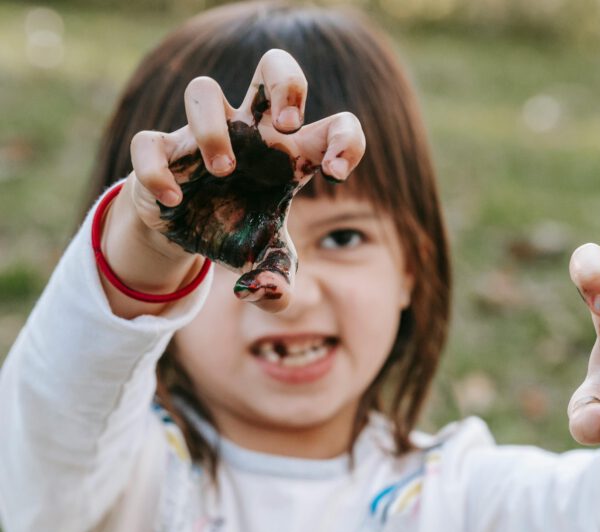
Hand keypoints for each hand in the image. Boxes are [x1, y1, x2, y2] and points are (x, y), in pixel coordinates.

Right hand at [127, 48, 364, 310]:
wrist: (185, 233)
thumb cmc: (236, 233)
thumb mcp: (266, 264)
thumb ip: (278, 283)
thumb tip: (267, 292)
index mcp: (287, 155)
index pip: (333, 124)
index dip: (344, 139)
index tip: (336, 173)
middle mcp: (247, 134)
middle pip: (272, 67)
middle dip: (285, 85)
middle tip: (286, 128)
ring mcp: (199, 139)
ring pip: (202, 92)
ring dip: (213, 129)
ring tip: (224, 172)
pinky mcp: (160, 155)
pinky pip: (150, 144)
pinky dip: (159, 172)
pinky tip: (176, 201)